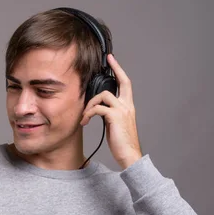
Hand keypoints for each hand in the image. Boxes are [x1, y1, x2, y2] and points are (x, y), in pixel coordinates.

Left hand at [80, 54, 142, 169]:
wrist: (129, 155)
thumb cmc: (121, 142)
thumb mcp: (115, 124)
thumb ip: (110, 113)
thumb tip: (99, 109)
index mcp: (128, 106)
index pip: (126, 84)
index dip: (119, 70)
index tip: (112, 60)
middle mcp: (127, 105)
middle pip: (123, 81)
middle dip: (115, 68)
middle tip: (107, 60)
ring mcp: (122, 110)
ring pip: (103, 96)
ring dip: (90, 104)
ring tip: (84, 117)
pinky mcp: (115, 117)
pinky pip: (98, 108)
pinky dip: (88, 114)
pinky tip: (84, 122)